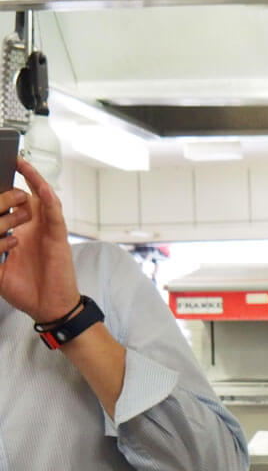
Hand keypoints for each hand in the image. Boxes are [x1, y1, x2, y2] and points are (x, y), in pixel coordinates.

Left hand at [0, 159, 80, 322]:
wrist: (47, 307)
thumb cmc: (25, 289)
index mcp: (18, 233)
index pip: (8, 206)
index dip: (1, 194)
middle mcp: (33, 228)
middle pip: (24, 196)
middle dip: (13, 180)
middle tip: (4, 164)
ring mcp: (46, 231)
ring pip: (41, 199)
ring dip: (33, 181)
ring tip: (21, 163)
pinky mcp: (58, 237)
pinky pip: (55, 215)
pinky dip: (49, 201)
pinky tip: (42, 188)